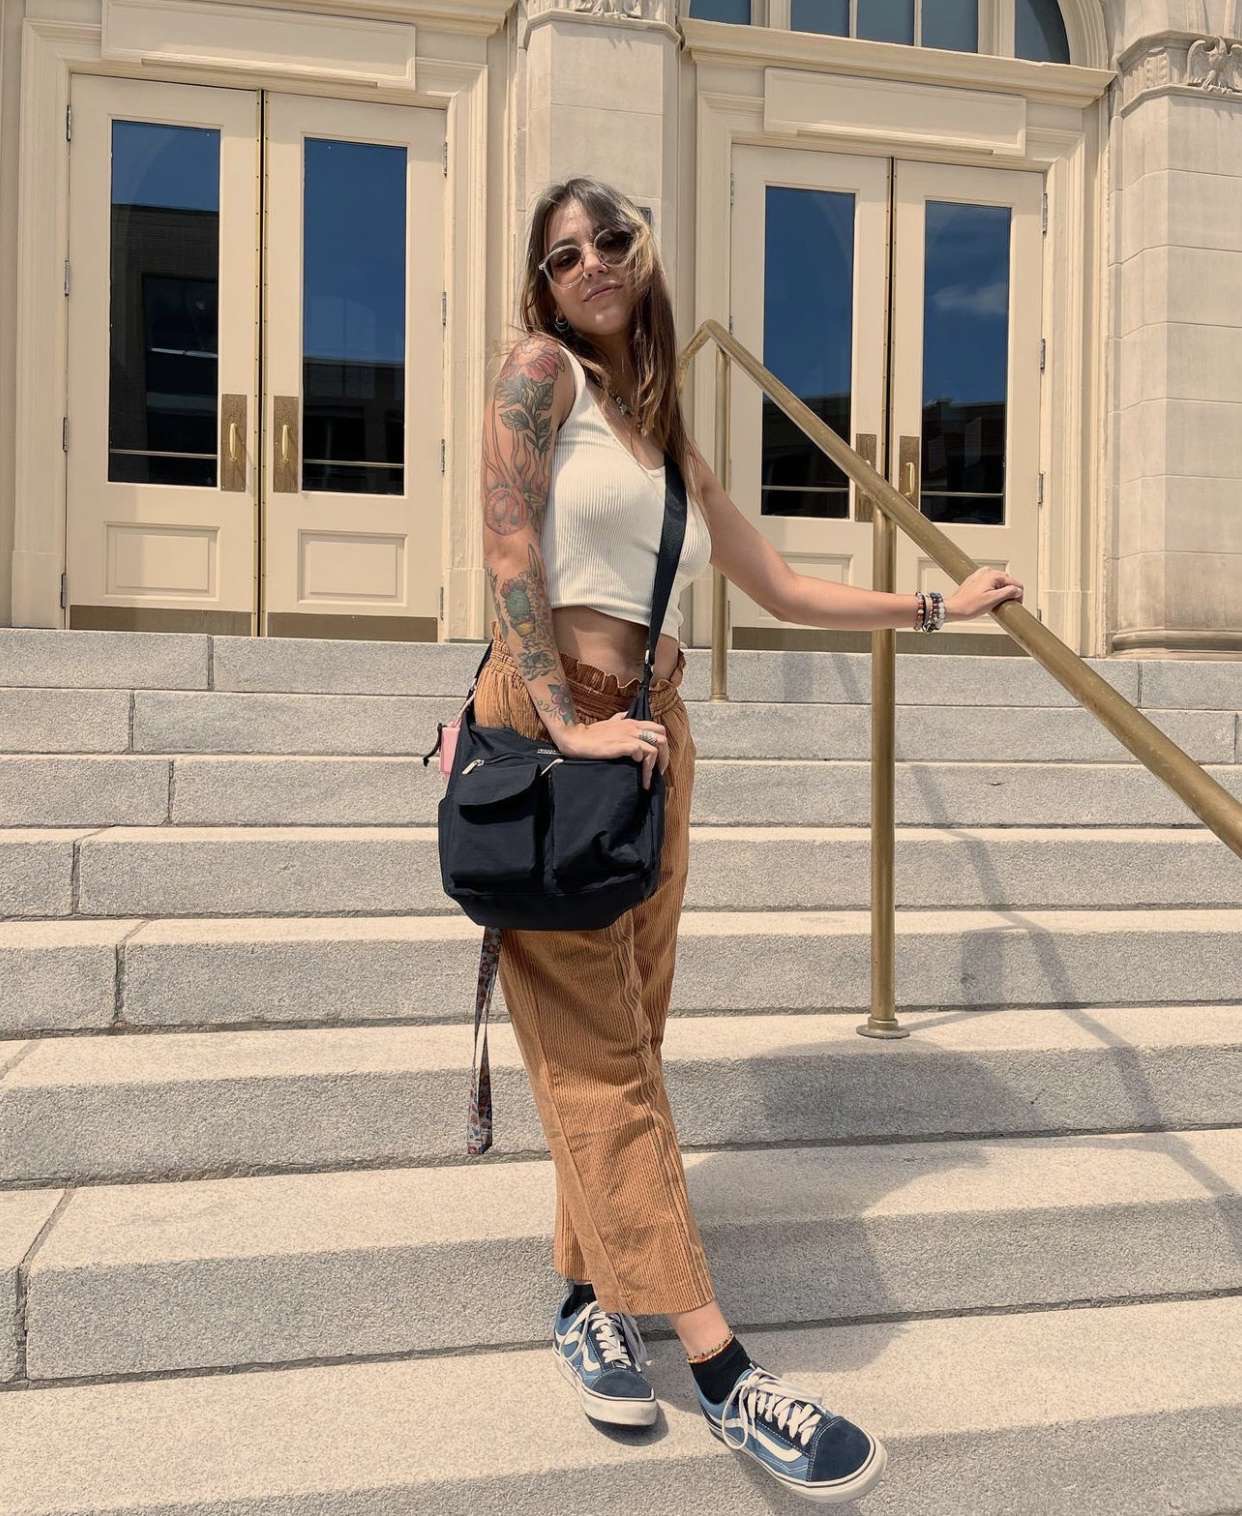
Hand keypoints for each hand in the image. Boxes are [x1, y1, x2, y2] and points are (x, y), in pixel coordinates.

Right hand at [554, 713, 669, 789]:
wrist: (576, 738)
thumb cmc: (591, 734)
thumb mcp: (608, 722)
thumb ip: (619, 718)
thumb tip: (624, 714)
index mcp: (632, 722)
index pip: (658, 728)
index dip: (662, 745)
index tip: (658, 761)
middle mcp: (633, 727)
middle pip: (662, 737)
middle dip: (665, 756)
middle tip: (659, 771)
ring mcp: (628, 736)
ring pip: (655, 747)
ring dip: (654, 765)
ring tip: (648, 778)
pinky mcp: (621, 745)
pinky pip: (641, 752)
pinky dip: (642, 762)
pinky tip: (636, 770)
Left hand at [946, 568, 1023, 621]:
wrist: (953, 609)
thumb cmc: (969, 605)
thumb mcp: (993, 600)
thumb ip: (1009, 593)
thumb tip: (1018, 590)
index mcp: (993, 574)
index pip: (1015, 582)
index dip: (1019, 594)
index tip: (1017, 603)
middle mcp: (987, 572)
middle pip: (1008, 581)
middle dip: (1010, 593)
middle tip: (1008, 605)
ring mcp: (980, 576)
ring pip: (999, 583)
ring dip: (1001, 592)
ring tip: (997, 604)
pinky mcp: (976, 582)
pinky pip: (990, 585)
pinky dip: (993, 592)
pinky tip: (990, 601)